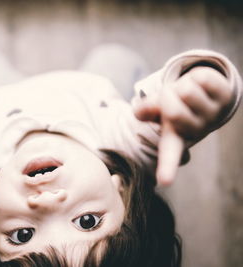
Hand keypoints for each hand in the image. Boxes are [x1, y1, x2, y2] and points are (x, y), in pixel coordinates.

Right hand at [133, 66, 231, 184]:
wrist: (204, 90)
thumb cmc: (176, 102)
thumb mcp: (157, 107)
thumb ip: (147, 109)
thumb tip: (139, 112)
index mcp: (176, 137)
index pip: (169, 155)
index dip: (166, 168)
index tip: (164, 182)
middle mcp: (196, 131)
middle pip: (172, 110)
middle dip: (166, 95)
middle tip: (173, 97)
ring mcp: (213, 115)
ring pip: (187, 90)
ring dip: (181, 84)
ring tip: (188, 91)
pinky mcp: (225, 97)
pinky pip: (203, 78)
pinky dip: (196, 75)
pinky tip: (202, 85)